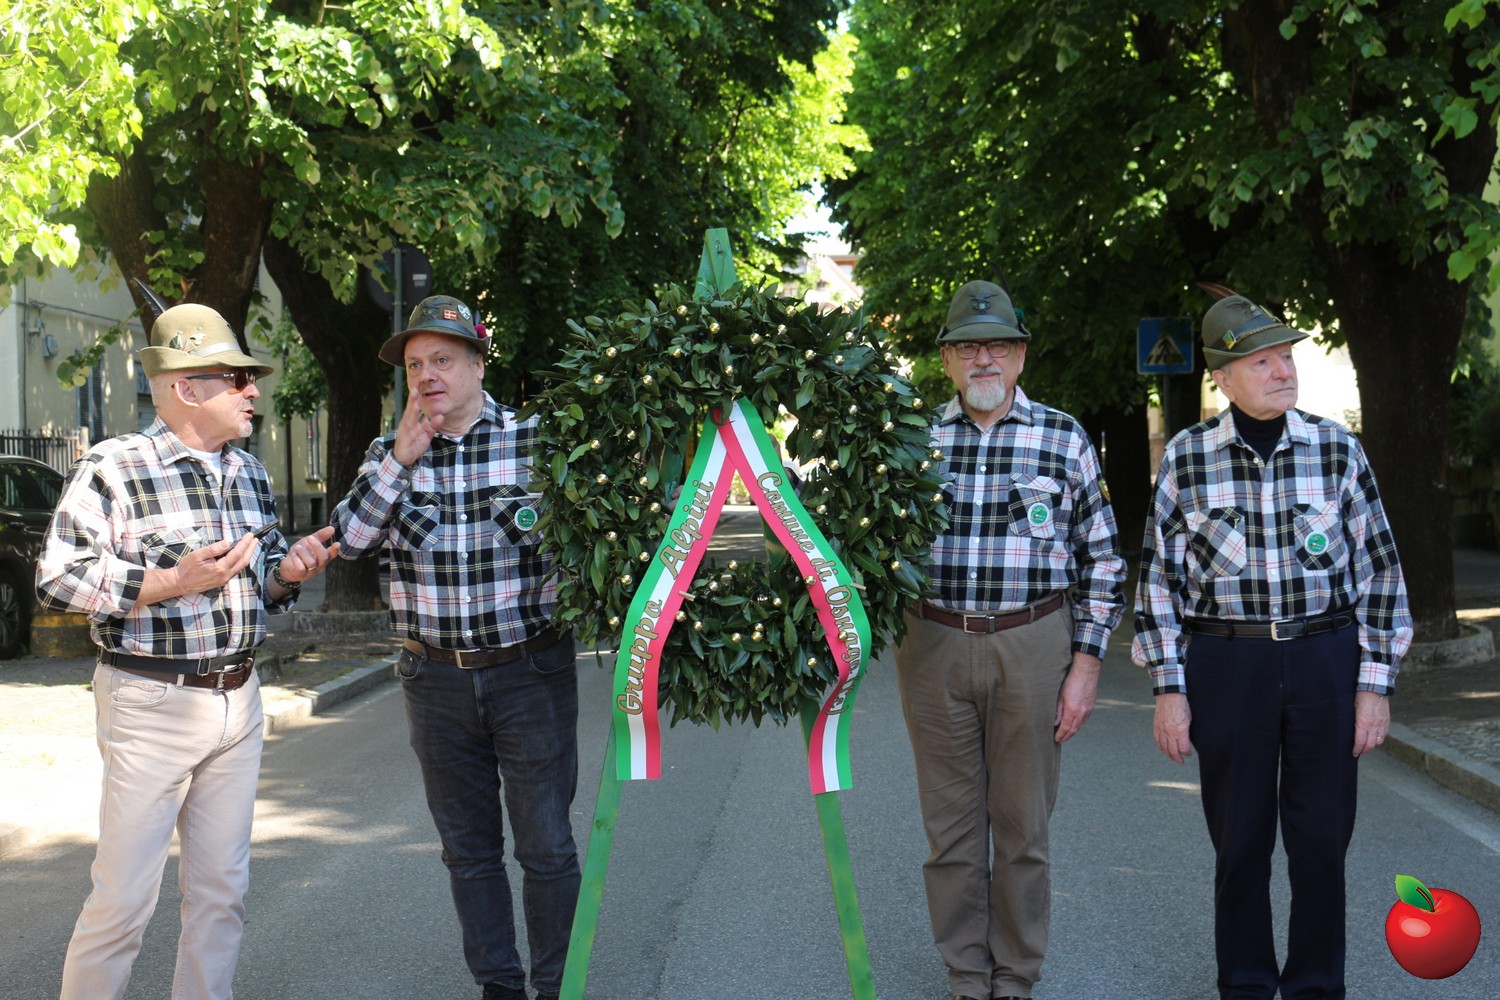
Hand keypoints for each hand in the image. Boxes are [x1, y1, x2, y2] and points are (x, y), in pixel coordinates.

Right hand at [138, 533, 258, 605]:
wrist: (179, 583)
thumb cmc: (186, 568)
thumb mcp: (198, 555)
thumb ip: (213, 549)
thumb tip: (227, 543)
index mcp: (220, 568)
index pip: (237, 553)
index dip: (245, 544)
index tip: (250, 535)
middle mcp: (225, 575)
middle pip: (243, 561)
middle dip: (251, 549)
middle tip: (255, 540)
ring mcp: (224, 579)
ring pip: (240, 567)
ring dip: (247, 555)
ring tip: (251, 546)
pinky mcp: (221, 581)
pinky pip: (235, 570)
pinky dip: (240, 562)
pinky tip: (240, 556)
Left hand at [272, 525, 340, 585]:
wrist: (287, 565)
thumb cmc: (300, 553)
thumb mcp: (309, 542)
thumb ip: (320, 536)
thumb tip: (332, 528)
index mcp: (323, 558)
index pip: (332, 554)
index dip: (335, 550)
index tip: (337, 543)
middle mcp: (319, 566)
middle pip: (323, 558)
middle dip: (317, 546)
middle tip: (309, 538)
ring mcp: (311, 572)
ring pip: (311, 562)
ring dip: (303, 552)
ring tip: (297, 547)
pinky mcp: (301, 575)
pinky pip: (301, 568)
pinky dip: (296, 559)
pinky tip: (294, 556)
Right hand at [391, 388, 437, 466]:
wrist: (404, 458)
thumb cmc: (414, 443)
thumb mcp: (426, 433)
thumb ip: (432, 425)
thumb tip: (441, 416)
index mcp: (411, 421)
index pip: (413, 407)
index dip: (415, 397)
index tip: (418, 386)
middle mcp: (407, 424)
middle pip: (410, 410)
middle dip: (412, 400)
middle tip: (414, 389)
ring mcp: (406, 432)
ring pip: (409, 420)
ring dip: (412, 411)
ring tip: (415, 402)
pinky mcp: (406, 440)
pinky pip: (413, 434)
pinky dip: (417, 428)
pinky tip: (420, 422)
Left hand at [1054, 651, 1100, 743]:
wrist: (1087, 670)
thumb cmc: (1071, 680)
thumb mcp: (1060, 695)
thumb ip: (1057, 710)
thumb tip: (1055, 722)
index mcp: (1073, 710)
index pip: (1066, 728)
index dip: (1061, 735)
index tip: (1056, 739)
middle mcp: (1082, 712)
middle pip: (1074, 729)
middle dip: (1067, 736)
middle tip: (1060, 740)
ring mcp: (1088, 709)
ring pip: (1080, 725)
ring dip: (1073, 731)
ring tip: (1066, 734)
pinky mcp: (1091, 705)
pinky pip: (1085, 718)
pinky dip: (1079, 724)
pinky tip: (1074, 723)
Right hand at [1154, 692, 1192, 763]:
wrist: (1169, 696)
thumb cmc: (1181, 705)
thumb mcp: (1189, 719)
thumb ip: (1187, 732)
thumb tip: (1187, 740)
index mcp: (1181, 731)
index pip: (1184, 749)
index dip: (1187, 753)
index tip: (1189, 754)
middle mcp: (1170, 733)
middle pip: (1173, 752)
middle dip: (1178, 758)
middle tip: (1181, 761)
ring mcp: (1162, 731)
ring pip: (1164, 748)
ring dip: (1169, 755)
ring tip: (1173, 757)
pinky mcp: (1156, 727)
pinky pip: (1157, 741)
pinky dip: (1160, 747)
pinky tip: (1163, 749)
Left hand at [1352, 690, 1390, 756]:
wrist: (1375, 688)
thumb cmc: (1360, 697)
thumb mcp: (1352, 709)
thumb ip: (1353, 721)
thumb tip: (1349, 731)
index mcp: (1363, 723)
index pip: (1360, 742)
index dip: (1357, 749)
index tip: (1354, 753)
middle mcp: (1374, 726)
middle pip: (1370, 745)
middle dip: (1364, 750)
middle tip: (1359, 752)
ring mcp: (1381, 724)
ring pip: (1378, 741)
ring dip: (1372, 746)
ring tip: (1366, 747)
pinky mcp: (1387, 721)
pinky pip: (1384, 735)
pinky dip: (1379, 739)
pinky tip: (1375, 739)